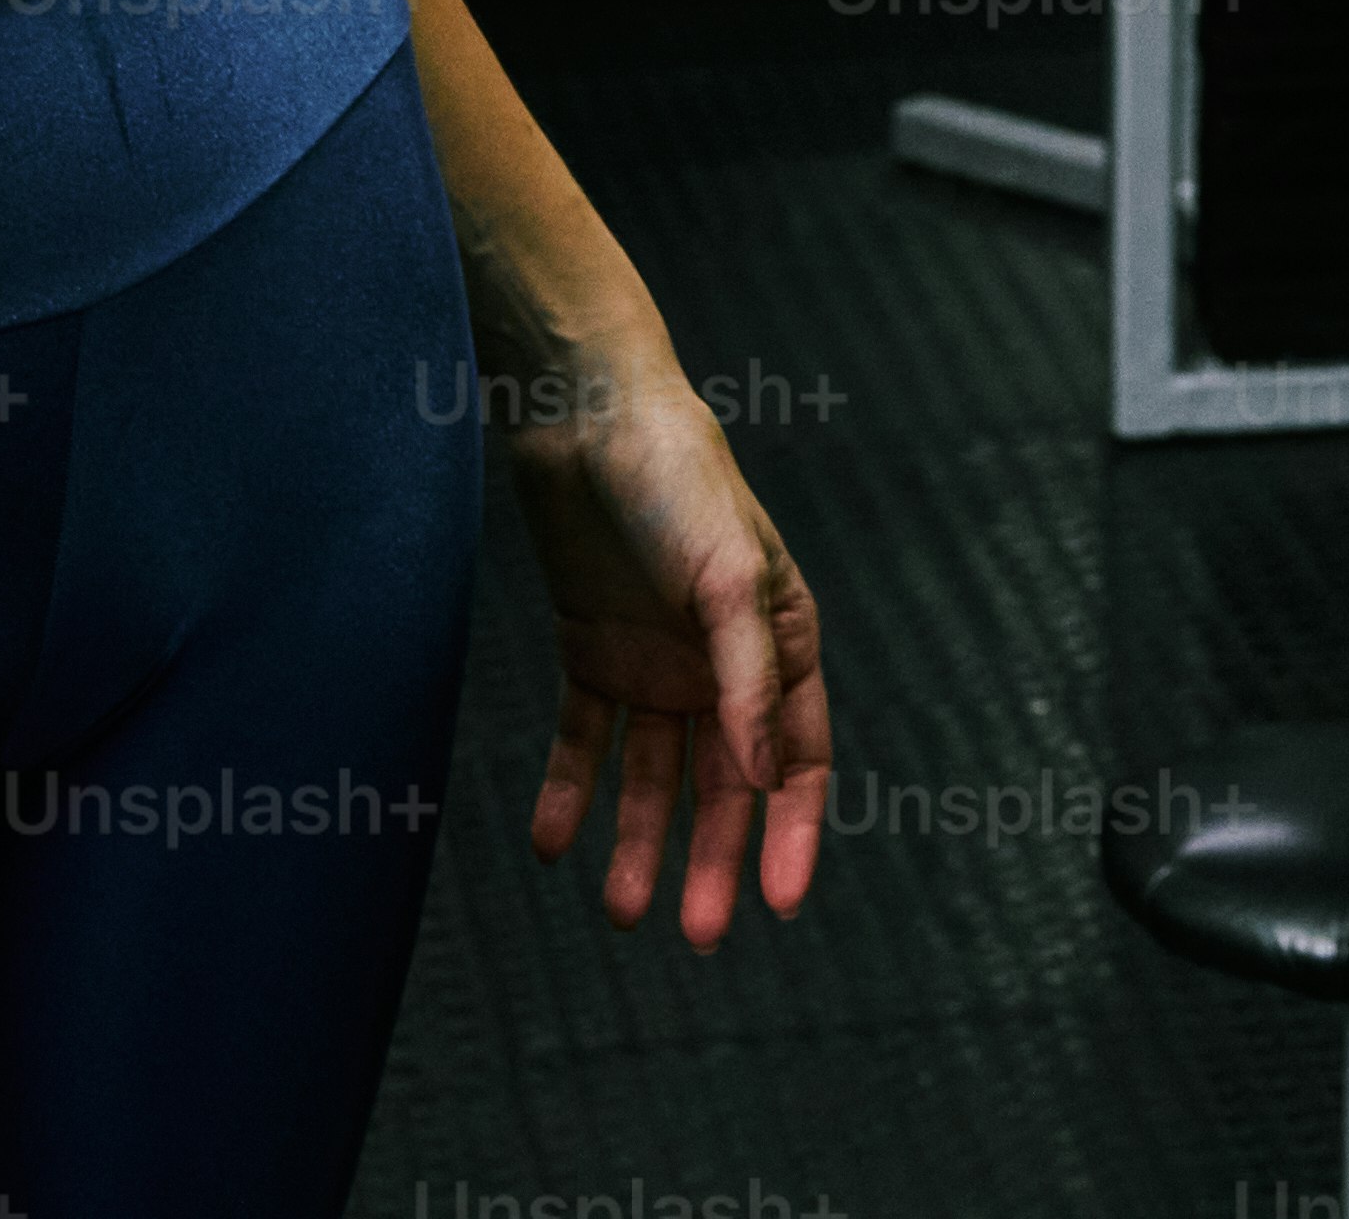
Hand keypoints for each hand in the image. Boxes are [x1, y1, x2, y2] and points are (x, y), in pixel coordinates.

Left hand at [496, 326, 832, 947]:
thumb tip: (762, 783)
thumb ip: (747, 679)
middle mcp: (723, 664)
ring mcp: (657, 661)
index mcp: (781, 642)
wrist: (583, 413)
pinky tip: (550, 843)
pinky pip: (584, 739)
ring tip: (619, 912)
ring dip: (639, 841)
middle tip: (691, 935)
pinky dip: (569, 790)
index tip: (779, 909)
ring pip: (653, 776)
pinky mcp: (593, 650)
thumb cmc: (678, 479)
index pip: (798, 762)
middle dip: (711, 862)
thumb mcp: (727, 576)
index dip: (793, 836)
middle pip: (724, 787)